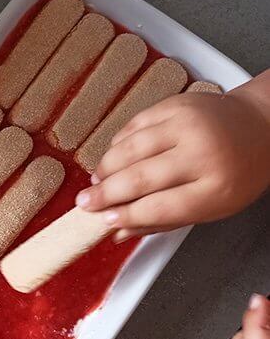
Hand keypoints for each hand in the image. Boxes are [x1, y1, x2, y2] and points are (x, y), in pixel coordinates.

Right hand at [76, 70, 269, 240]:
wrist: (262, 123)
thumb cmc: (239, 171)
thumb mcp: (213, 207)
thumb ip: (164, 221)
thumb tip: (119, 233)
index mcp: (216, 188)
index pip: (159, 207)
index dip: (126, 215)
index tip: (105, 220)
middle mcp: (202, 153)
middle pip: (139, 179)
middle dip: (105, 194)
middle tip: (85, 202)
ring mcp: (187, 124)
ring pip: (130, 150)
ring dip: (106, 168)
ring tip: (96, 181)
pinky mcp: (174, 105)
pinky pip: (133, 127)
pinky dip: (117, 145)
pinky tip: (113, 158)